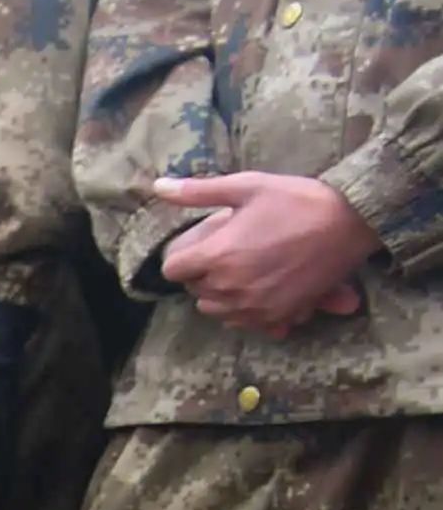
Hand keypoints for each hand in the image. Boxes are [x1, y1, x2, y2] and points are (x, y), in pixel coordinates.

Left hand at [152, 172, 377, 336]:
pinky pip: (246, 323)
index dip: (185, 257)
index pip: (173, 270)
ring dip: (222, 295)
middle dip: (204, 274)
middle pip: (195, 291)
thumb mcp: (247, 186)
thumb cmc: (298, 200)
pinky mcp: (278, 316)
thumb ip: (198, 191)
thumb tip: (158, 186)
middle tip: (229, 253)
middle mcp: (230, 288)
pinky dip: (247, 310)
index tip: (202, 246)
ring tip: (244, 271)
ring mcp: (254, 306)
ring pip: (216, 310)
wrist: (352, 220)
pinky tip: (262, 289)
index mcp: (216, 256)